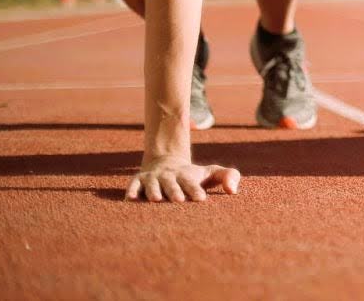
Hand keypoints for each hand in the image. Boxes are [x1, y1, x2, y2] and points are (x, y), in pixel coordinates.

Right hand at [125, 156, 241, 201]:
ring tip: (156, 200)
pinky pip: (133, 185)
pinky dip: (131, 191)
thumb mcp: (212, 173)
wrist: (166, 163)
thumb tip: (233, 190)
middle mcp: (169, 176)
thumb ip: (228, 176)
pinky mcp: (138, 181)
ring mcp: (153, 178)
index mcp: (187, 176)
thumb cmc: (193, 175)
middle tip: (179, 200)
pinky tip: (130, 200)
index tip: (201, 199)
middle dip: (175, 191)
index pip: (192, 183)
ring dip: (154, 191)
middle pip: (172, 184)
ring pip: (152, 184)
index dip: (196, 190)